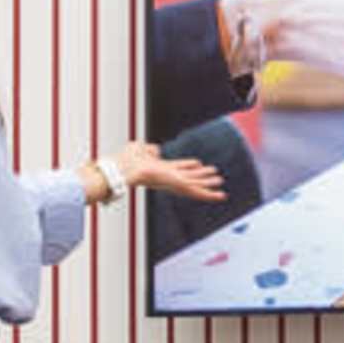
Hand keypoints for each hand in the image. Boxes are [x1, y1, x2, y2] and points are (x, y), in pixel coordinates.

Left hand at [106, 139, 225, 200]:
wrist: (123, 169)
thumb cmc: (125, 161)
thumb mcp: (139, 149)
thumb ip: (148, 149)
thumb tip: (155, 149)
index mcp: (161, 169)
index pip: (180, 168)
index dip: (190, 166)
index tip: (199, 163)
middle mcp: (169, 177)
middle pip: (190, 178)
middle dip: (203, 178)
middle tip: (216, 178)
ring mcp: (173, 182)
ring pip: (195, 185)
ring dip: (208, 185)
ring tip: (221, 184)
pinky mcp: (176, 185)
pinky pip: (195, 190)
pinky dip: (208, 193)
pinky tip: (218, 194)